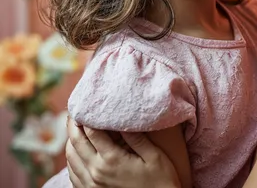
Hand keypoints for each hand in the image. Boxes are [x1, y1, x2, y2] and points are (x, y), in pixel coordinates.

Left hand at [66, 119, 180, 187]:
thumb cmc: (160, 181)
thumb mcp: (153, 156)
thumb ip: (135, 137)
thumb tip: (121, 118)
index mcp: (111, 160)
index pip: (90, 131)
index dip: (85, 114)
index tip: (86, 102)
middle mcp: (96, 172)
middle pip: (75, 142)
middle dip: (73, 124)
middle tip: (75, 109)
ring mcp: (90, 185)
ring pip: (70, 158)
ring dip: (70, 139)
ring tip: (76, 126)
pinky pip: (72, 172)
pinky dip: (72, 157)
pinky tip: (78, 149)